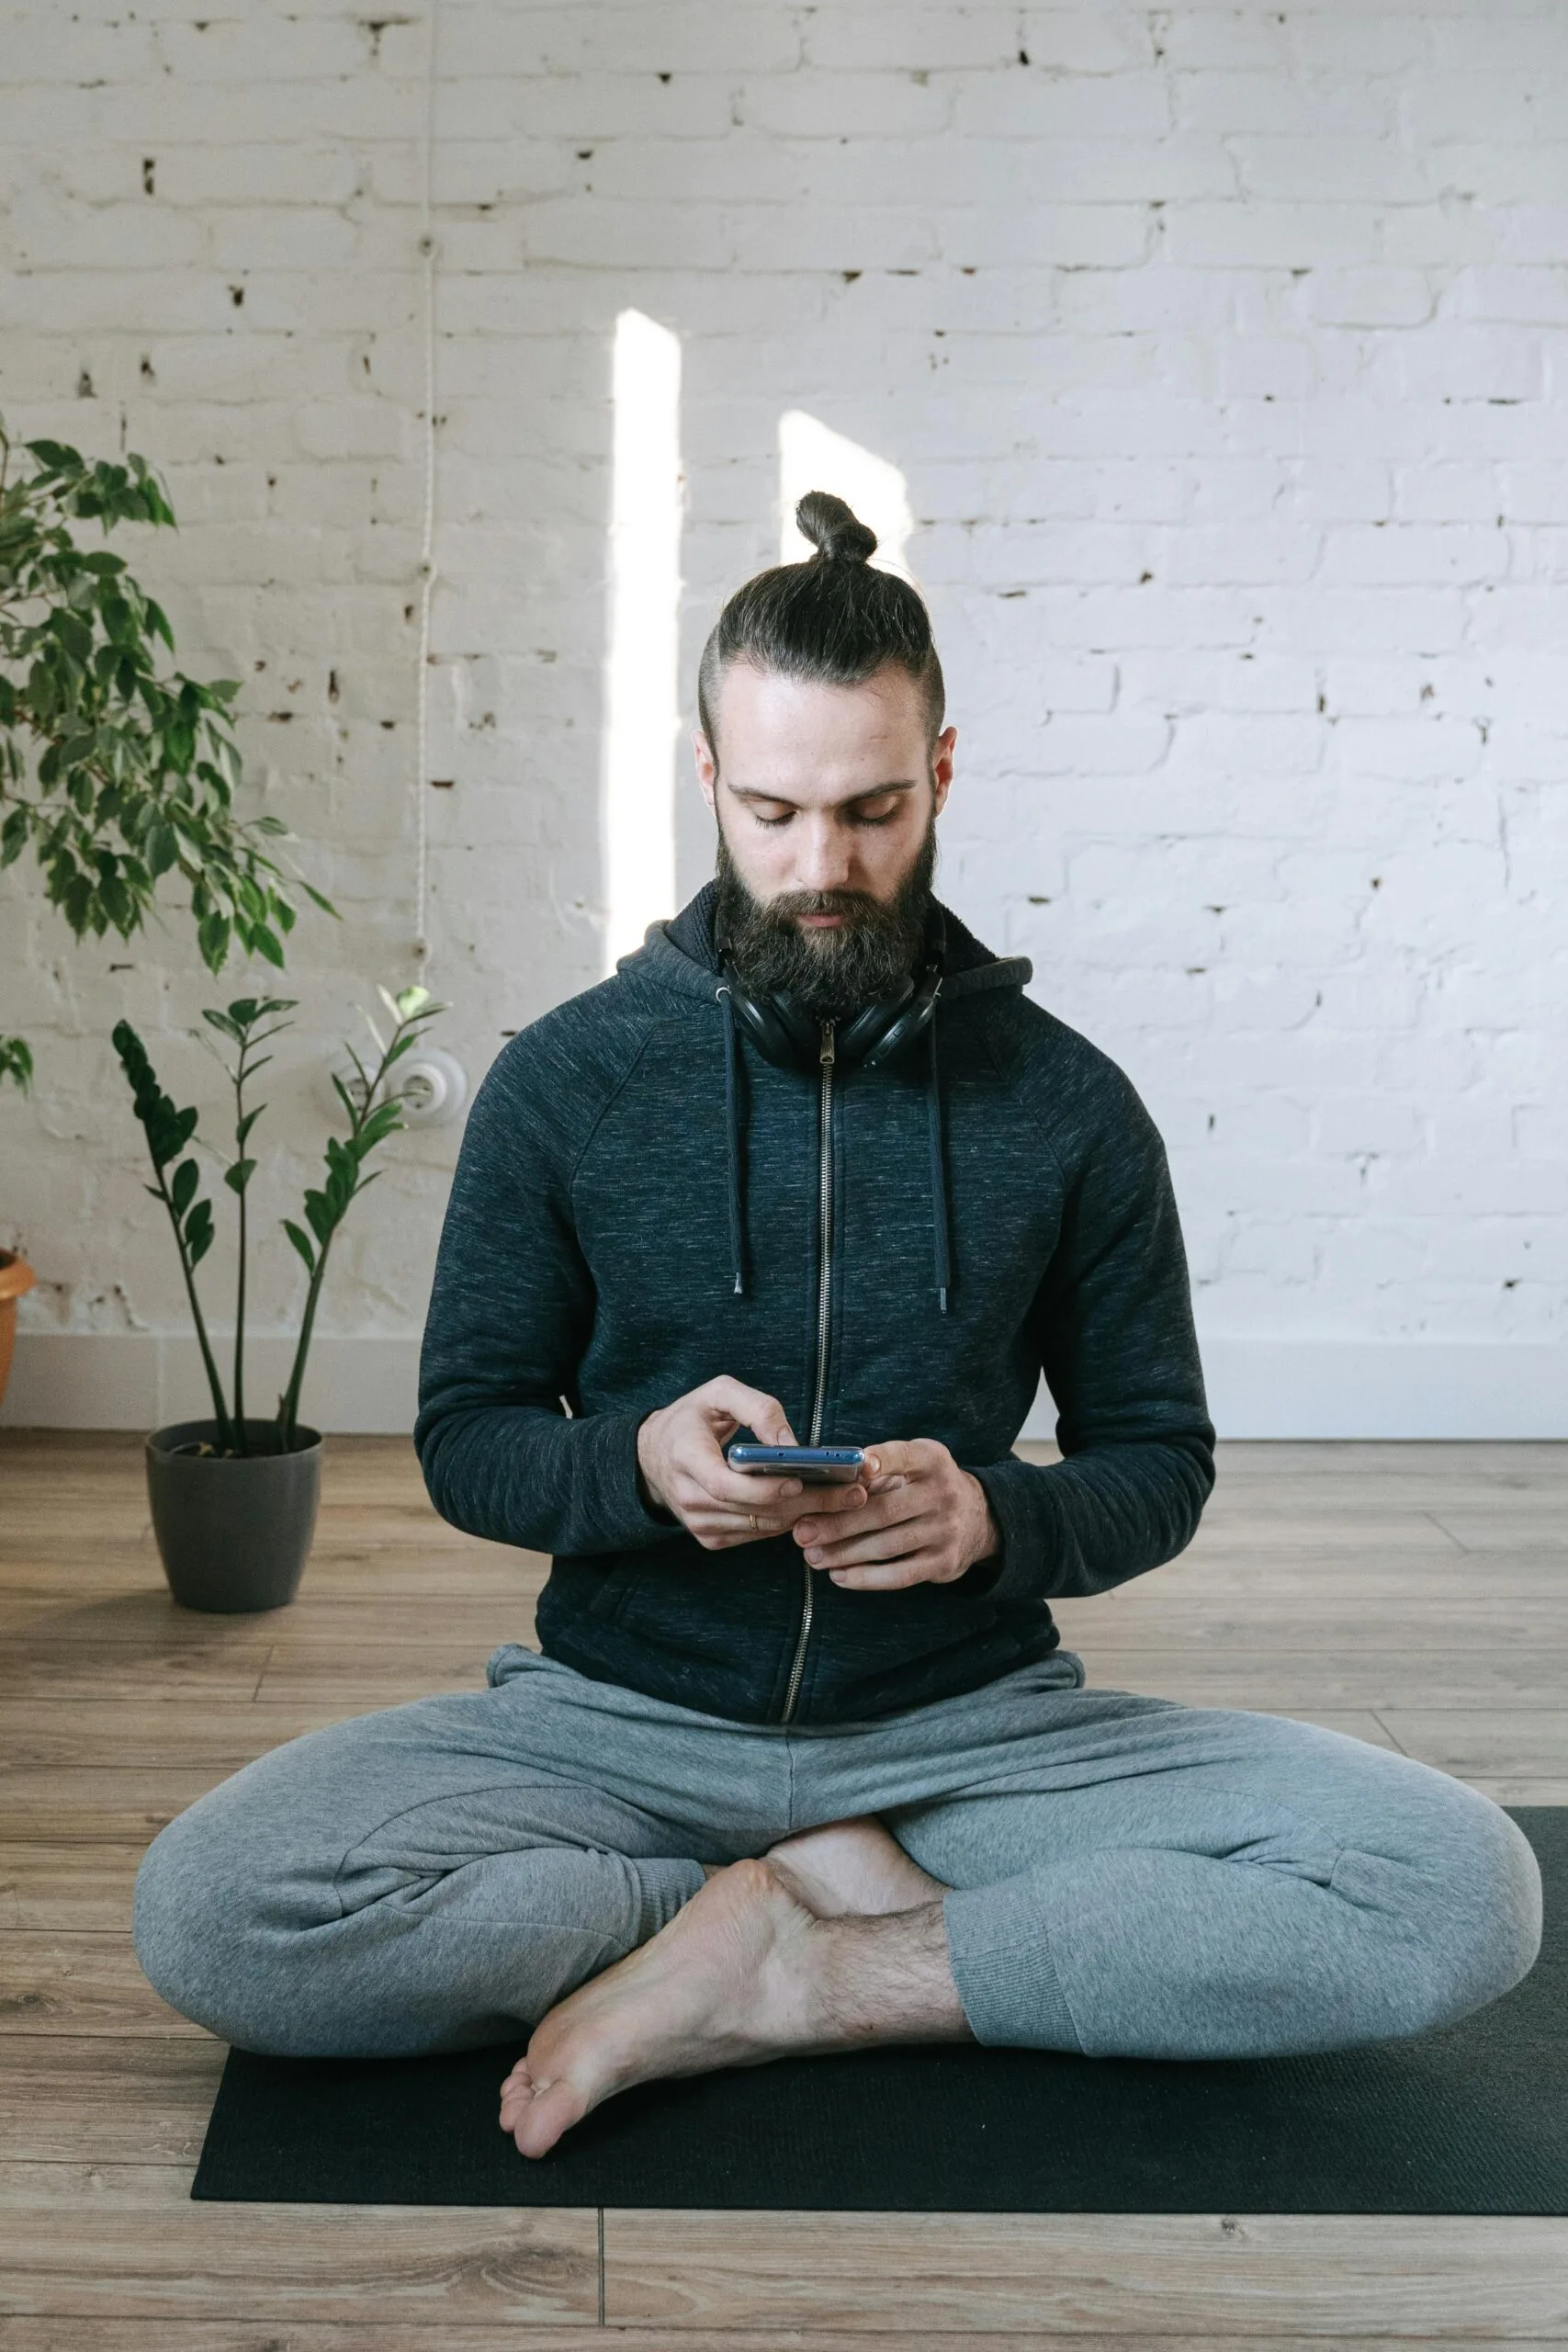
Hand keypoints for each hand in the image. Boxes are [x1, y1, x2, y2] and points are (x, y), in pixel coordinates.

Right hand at [635, 1376, 868, 1552]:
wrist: (655, 1456)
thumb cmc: (692, 1418)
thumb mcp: (718, 1393)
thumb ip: (757, 1409)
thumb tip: (793, 1444)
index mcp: (685, 1457)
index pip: (723, 1485)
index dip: (763, 1489)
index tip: (800, 1482)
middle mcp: (688, 1497)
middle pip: (753, 1510)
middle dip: (808, 1503)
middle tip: (854, 1493)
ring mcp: (699, 1523)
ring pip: (761, 1526)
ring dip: (807, 1515)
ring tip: (849, 1499)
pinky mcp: (711, 1538)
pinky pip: (758, 1534)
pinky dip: (790, 1522)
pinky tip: (822, 1508)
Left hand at [790, 1438, 1000, 1591]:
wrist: (979, 1517)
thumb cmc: (925, 1487)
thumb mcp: (914, 1465)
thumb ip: (878, 1472)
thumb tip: (825, 1486)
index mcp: (932, 1460)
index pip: (904, 1457)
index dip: (881, 1461)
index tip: (855, 1466)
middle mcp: (943, 1493)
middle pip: (884, 1511)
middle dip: (839, 1523)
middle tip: (802, 1532)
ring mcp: (946, 1530)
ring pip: (887, 1546)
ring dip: (844, 1553)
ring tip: (812, 1557)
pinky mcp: (944, 1563)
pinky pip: (899, 1575)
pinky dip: (866, 1578)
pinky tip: (840, 1576)